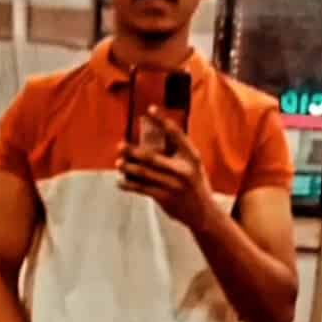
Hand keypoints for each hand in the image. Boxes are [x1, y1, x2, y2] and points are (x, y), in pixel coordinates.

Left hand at [116, 107, 216, 233]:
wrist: (202, 213)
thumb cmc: (195, 184)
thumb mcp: (193, 165)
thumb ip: (178, 152)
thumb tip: (154, 136)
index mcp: (191, 157)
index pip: (176, 134)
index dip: (162, 120)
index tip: (150, 109)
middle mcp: (182, 170)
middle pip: (153, 157)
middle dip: (134, 151)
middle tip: (120, 145)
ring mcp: (173, 185)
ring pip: (144, 174)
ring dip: (128, 168)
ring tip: (119, 163)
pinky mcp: (164, 198)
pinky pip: (142, 189)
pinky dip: (130, 185)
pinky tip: (121, 181)